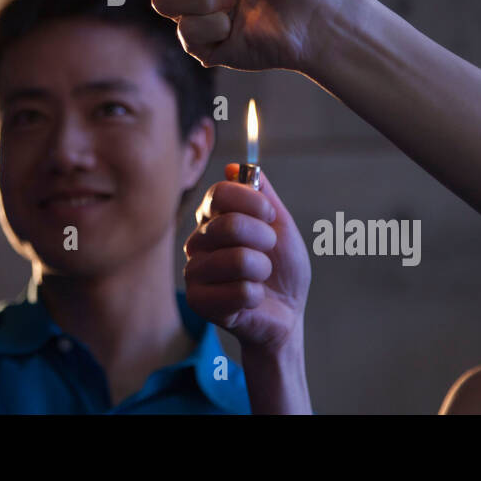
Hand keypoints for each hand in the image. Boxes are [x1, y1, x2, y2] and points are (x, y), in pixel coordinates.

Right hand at [183, 164, 309, 353]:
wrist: (286, 313)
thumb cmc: (282, 268)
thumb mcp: (281, 225)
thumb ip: (262, 195)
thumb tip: (233, 167)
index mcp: (213, 218)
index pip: (220, 193)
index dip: (252, 202)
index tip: (269, 215)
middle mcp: (197, 240)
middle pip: (229, 224)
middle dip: (264, 239)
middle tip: (269, 251)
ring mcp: (194, 271)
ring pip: (238, 260)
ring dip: (263, 270)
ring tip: (261, 278)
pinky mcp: (198, 301)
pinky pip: (240, 291)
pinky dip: (257, 296)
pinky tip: (251, 299)